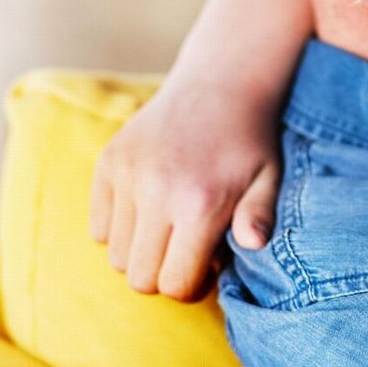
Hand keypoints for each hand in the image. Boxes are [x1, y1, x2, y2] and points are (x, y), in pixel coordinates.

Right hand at [89, 79, 279, 300]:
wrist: (220, 81)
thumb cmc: (249, 139)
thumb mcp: (269, 177)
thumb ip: (261, 215)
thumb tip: (255, 243)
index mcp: (200, 203)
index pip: (174, 285)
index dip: (192, 284)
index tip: (209, 263)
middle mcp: (157, 191)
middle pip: (140, 278)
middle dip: (165, 274)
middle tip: (188, 247)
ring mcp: (127, 174)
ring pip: (116, 256)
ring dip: (141, 252)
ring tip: (171, 225)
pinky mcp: (108, 161)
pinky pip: (99, 226)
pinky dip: (119, 228)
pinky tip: (149, 205)